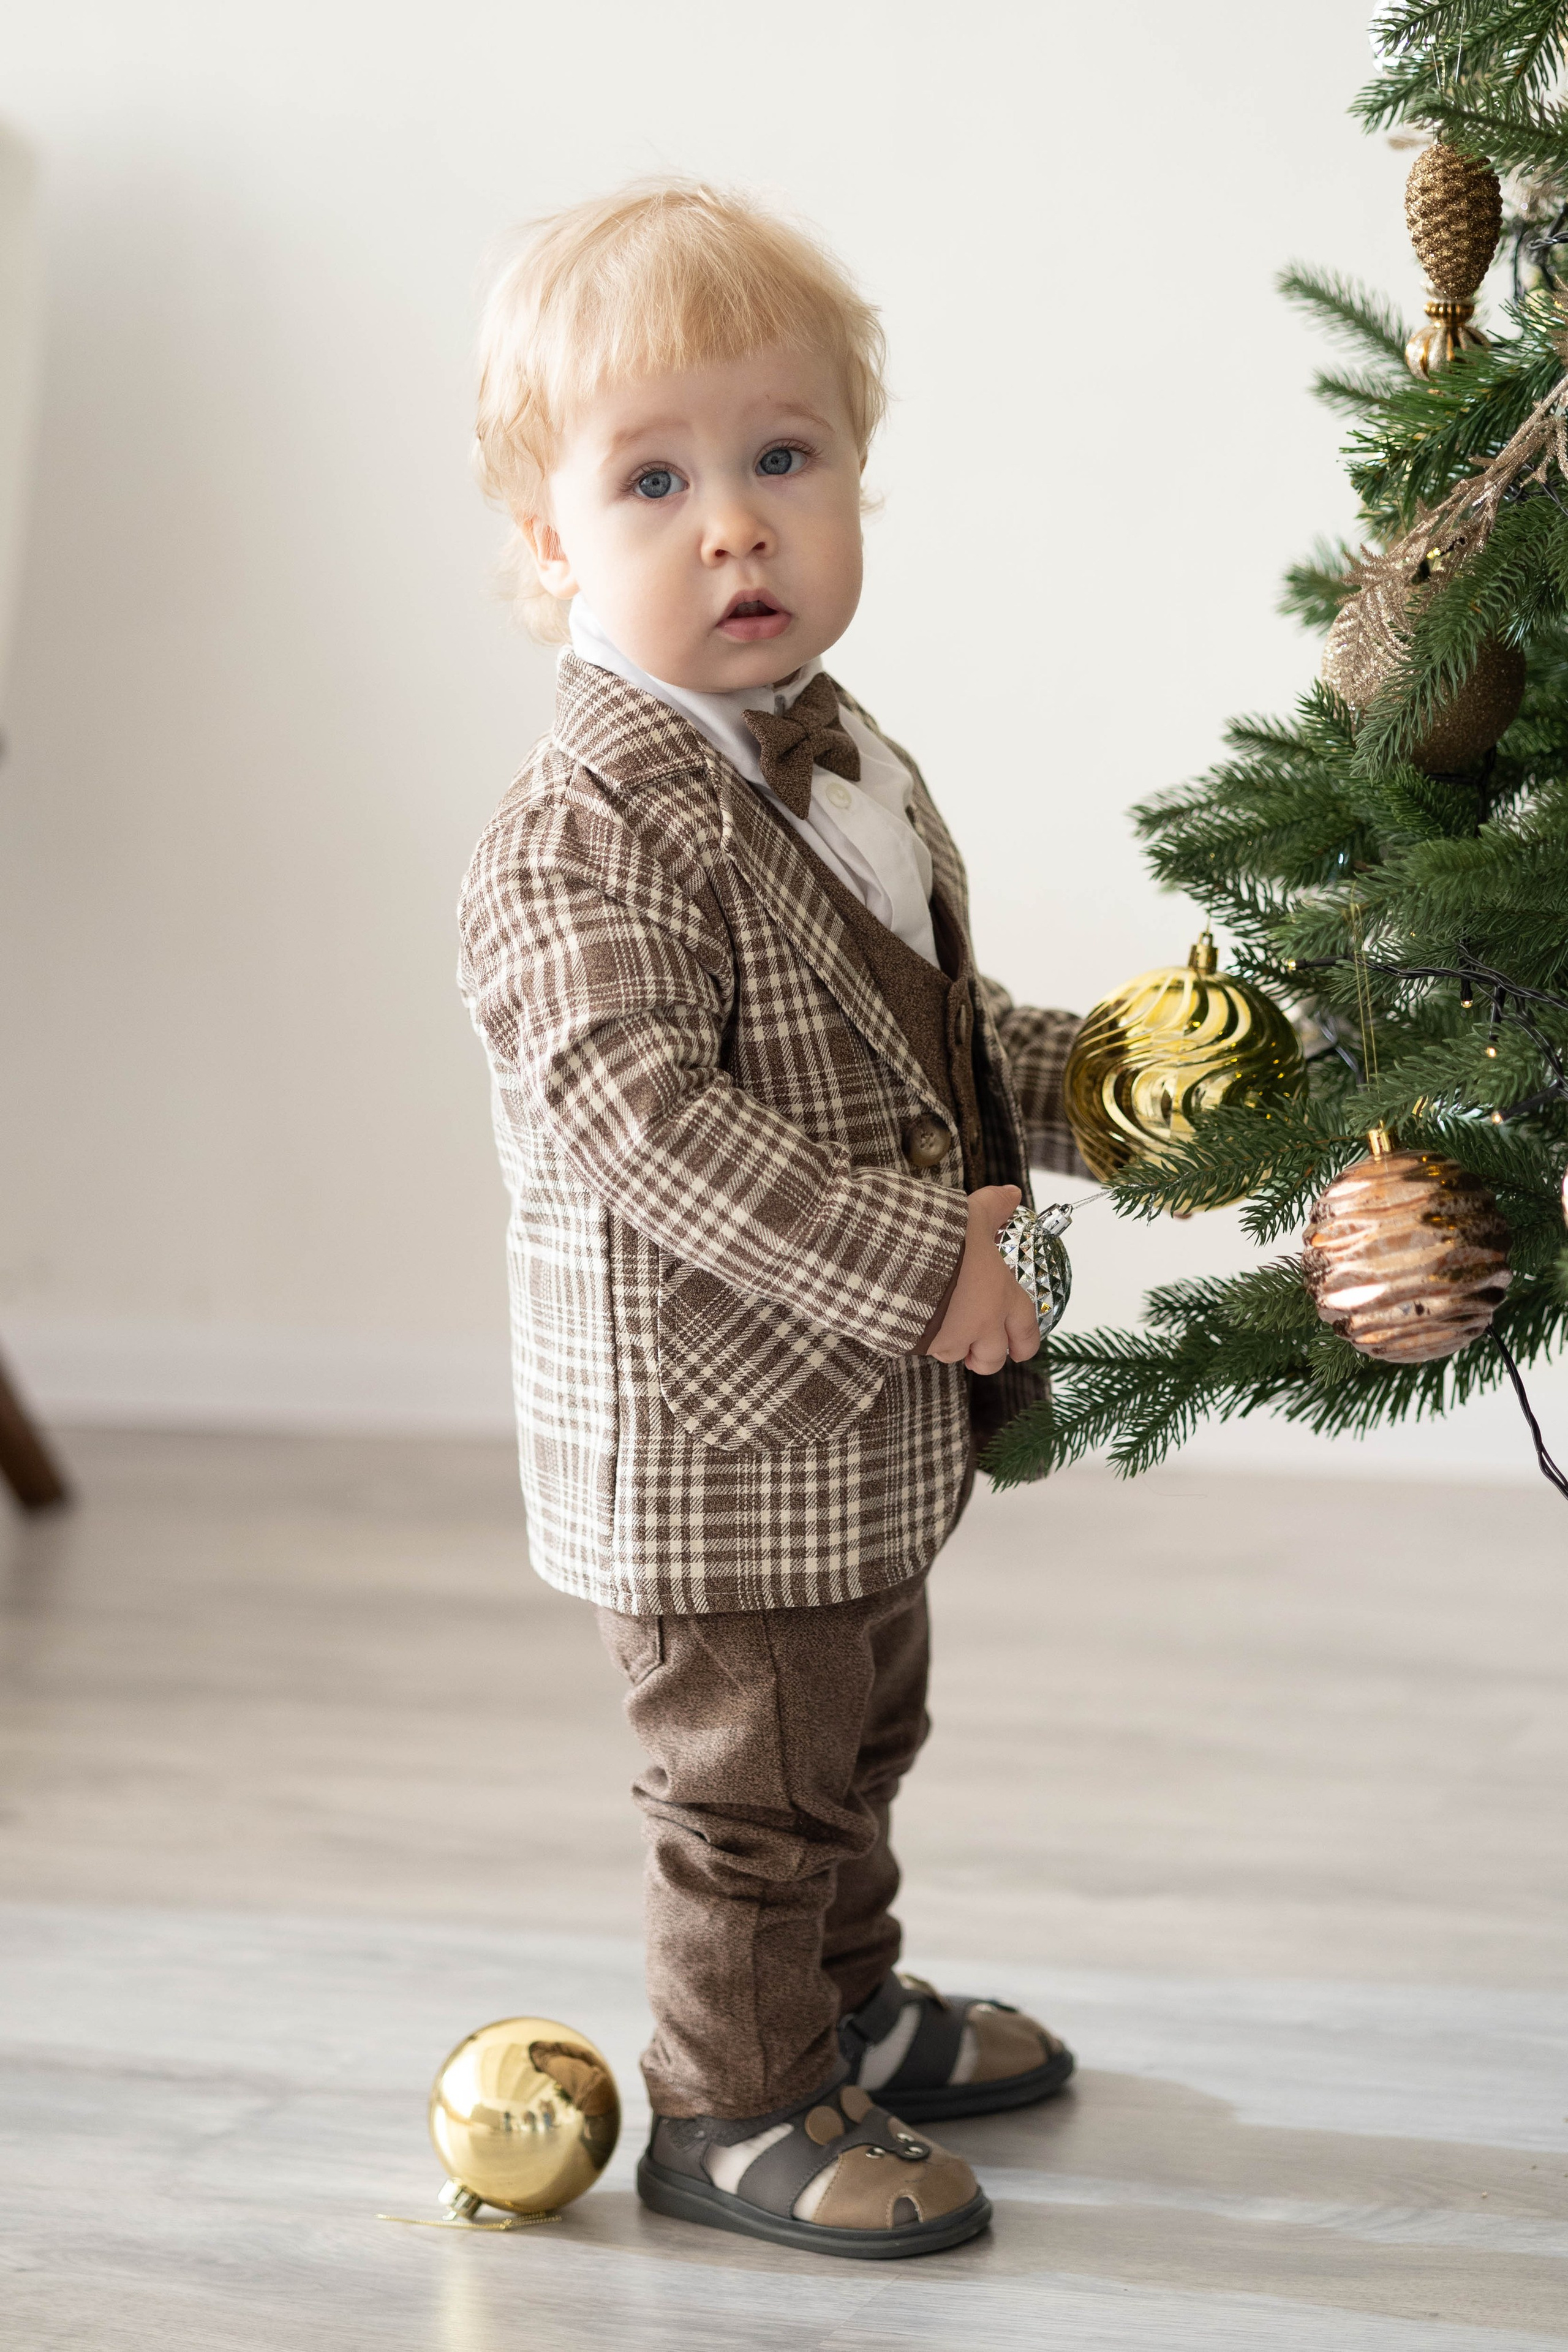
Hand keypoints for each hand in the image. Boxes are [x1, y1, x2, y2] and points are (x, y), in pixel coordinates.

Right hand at [921, 1185, 1040, 1373]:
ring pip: (956, 1355)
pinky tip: (914, 1318)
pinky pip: (925, 1350)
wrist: (897, 1257)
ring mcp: (949, 1338)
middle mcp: (982, 1324)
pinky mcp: (918, 1344)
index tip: (1019, 1347)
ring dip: (953, 1346)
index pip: (1026, 1332)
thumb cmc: (942, 1237)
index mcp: (1003, 1297)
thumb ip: (994, 1207)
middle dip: (987, 1355)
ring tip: (942, 1325)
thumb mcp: (972, 1215)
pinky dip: (925, 1340)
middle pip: (993, 1358)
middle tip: (978, 1347)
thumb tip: (1013, 1194)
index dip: (1025, 1343)